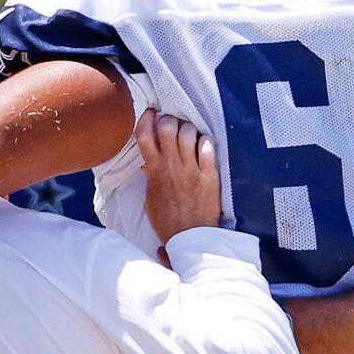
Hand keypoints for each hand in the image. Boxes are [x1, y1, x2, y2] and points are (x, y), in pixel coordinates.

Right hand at [137, 111, 221, 254]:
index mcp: (154, 171)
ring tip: (190, 136)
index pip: (144, 134)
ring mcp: (191, 170)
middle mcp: (172, 167)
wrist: (190, 239)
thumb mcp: (150, 200)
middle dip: (169, 120)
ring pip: (188, 133)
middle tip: (174, 126)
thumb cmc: (168, 221)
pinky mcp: (209, 176)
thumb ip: (149, 178)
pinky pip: (208, 148)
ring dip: (189, 129)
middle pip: (167, 127)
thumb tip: (147, 163)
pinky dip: (206, 142)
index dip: (146, 118)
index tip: (151, 114)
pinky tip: (204, 147)